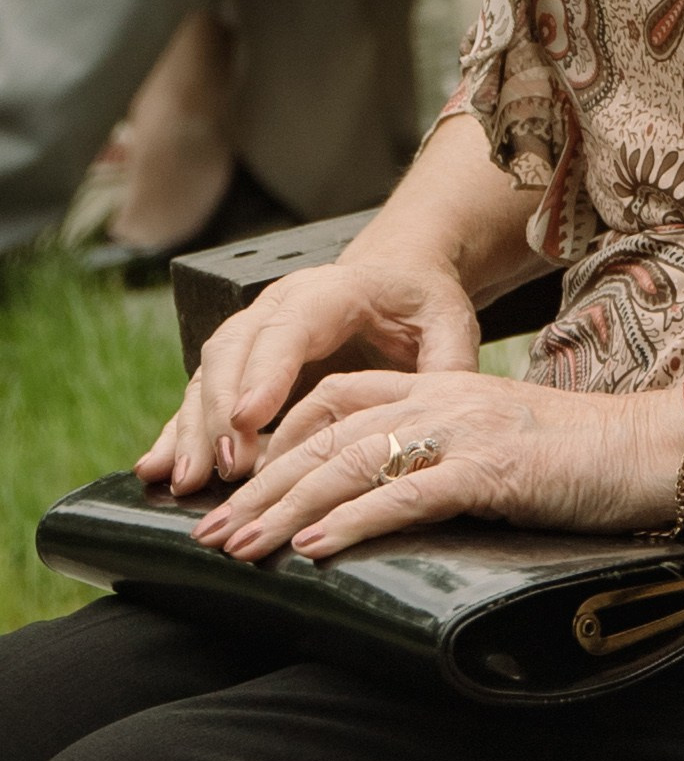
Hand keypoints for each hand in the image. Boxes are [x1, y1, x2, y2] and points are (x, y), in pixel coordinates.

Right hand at [139, 245, 486, 493]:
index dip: (266, 374)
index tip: (248, 419)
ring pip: (207, 375)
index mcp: (330, 291)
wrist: (397, 278)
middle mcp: (278, 307)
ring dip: (193, 430)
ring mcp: (252, 335)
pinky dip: (177, 433)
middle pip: (234, 352)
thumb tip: (439, 416)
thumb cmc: (423, 304)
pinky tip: (156, 468)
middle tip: (226, 470)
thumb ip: (448, 363)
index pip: (290, 328)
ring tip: (188, 482)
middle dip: (221, 411)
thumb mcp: (449, 323)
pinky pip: (199, 397)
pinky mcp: (239, 367)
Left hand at [187, 364, 675, 560]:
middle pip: (325, 435)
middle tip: (210, 531)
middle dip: (260, 485)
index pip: (335, 402)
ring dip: (284, 510)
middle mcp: (443, 399)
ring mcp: (466, 430)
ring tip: (239, 547)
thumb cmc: (590, 459)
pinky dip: (351, 524)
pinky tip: (313, 552)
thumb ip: (445, 459)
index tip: (236, 489)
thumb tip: (386, 507)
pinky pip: (405, 495)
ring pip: (350, 464)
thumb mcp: (502, 445)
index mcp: (443, 387)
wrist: (663, 448)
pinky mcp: (492, 469)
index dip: (276, 442)